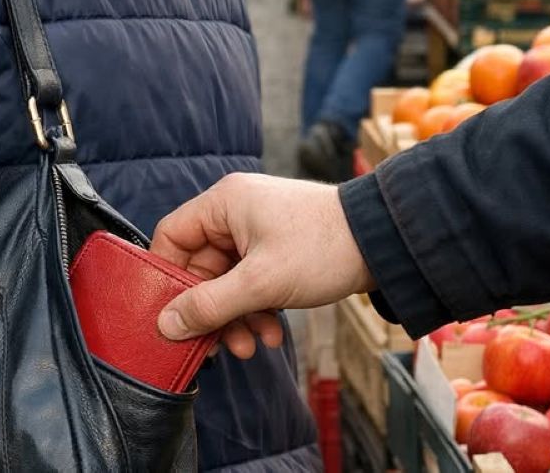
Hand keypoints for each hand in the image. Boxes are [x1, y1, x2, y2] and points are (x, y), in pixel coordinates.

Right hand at [152, 174, 375, 358]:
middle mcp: (235, 213)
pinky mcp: (275, 249)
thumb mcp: (260, 283)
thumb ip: (208, 306)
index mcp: (223, 203)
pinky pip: (249, 282)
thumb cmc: (323, 248)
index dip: (165, 277)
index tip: (169, 314)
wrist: (384, 243)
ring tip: (253, 344)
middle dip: (212, 310)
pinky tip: (271, 333)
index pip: (171, 237)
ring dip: (236, 316)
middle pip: (199, 267)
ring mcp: (256, 231)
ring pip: (226, 280)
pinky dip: (256, 309)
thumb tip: (165, 325)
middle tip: (219, 345)